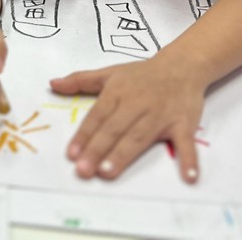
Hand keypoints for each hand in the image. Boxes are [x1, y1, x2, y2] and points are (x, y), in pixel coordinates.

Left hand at [50, 55, 207, 182]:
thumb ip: (80, 80)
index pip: (97, 117)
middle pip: (114, 129)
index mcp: (117, 93)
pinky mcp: (184, 123)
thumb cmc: (142, 74)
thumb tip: (52, 84)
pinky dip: (189, 159)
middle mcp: (137, 104)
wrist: (182, 65)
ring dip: (125, 154)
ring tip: (109, 172)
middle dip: (98, 149)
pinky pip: (187, 142)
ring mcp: (160, 115)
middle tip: (84, 170)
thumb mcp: (109, 72)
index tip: (71, 155)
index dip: (84, 135)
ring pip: (139, 136)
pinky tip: (188, 176)